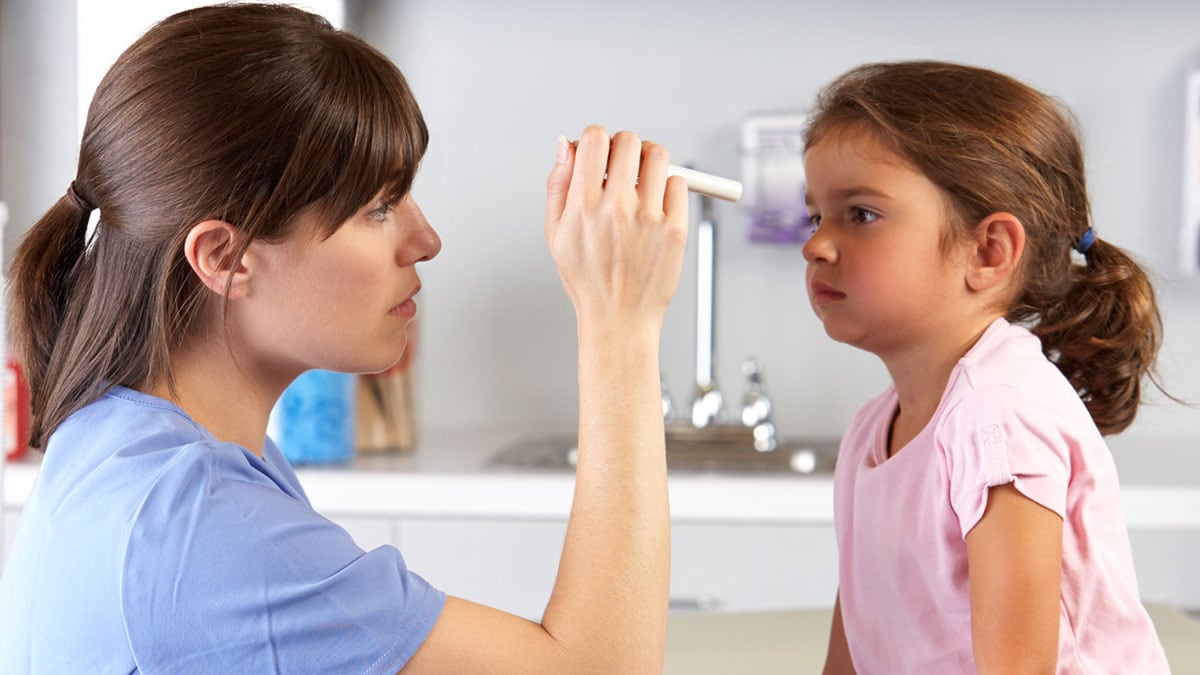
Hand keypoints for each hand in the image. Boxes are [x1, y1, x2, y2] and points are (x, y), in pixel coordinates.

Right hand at [545, 125, 688, 331]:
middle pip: (628, 141)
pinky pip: (679, 183)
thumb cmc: (587, 280)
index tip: (600, 153)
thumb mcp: (555, 234)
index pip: (596, 139)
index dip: (597, 139)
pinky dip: (669, 186)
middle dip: (624, 147)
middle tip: (623, 166)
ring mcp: (649, 218)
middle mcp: (617, 208)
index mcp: (583, 205)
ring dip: (649, 160)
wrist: (619, 319)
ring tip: (643, 180)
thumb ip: (557, 185)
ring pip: (658, 156)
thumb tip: (565, 146)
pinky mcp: (675, 229)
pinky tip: (657, 205)